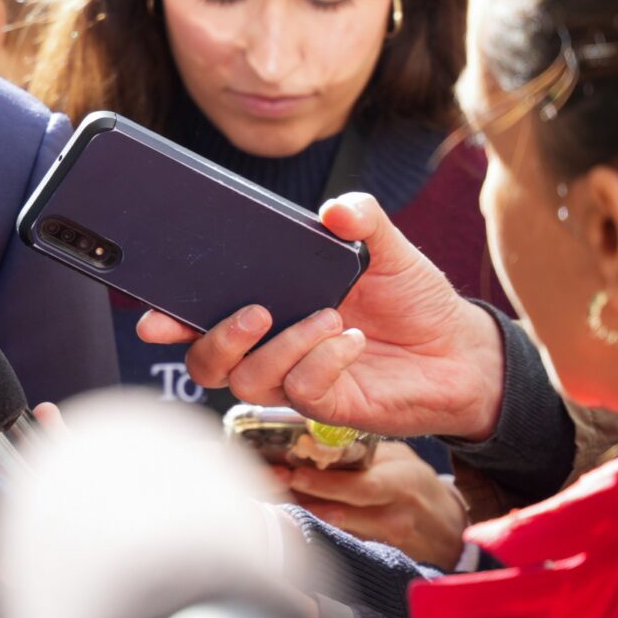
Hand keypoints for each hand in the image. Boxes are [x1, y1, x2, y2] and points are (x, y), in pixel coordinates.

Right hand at [136, 194, 506, 439]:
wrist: (464, 350)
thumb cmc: (413, 300)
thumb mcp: (387, 248)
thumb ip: (362, 218)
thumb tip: (336, 210)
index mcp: (269, 306)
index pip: (200, 317)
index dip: (169, 318)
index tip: (153, 316)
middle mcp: (272, 348)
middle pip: (205, 362)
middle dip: (216, 339)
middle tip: (256, 311)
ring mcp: (297, 381)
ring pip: (247, 381)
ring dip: (283, 346)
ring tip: (330, 316)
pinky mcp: (329, 407)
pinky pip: (302, 391)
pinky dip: (324, 359)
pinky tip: (354, 338)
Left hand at [278, 441, 468, 569]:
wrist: (449, 530)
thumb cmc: (418, 486)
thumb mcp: (400, 459)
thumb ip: (364, 451)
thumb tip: (317, 440)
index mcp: (402, 484)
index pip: (359, 486)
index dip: (322, 483)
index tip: (291, 472)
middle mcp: (394, 516)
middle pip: (339, 511)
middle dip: (301, 496)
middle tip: (271, 481)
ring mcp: (385, 541)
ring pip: (335, 528)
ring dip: (301, 511)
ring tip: (273, 495)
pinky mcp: (377, 556)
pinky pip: (340, 540)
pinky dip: (315, 526)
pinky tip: (293, 513)